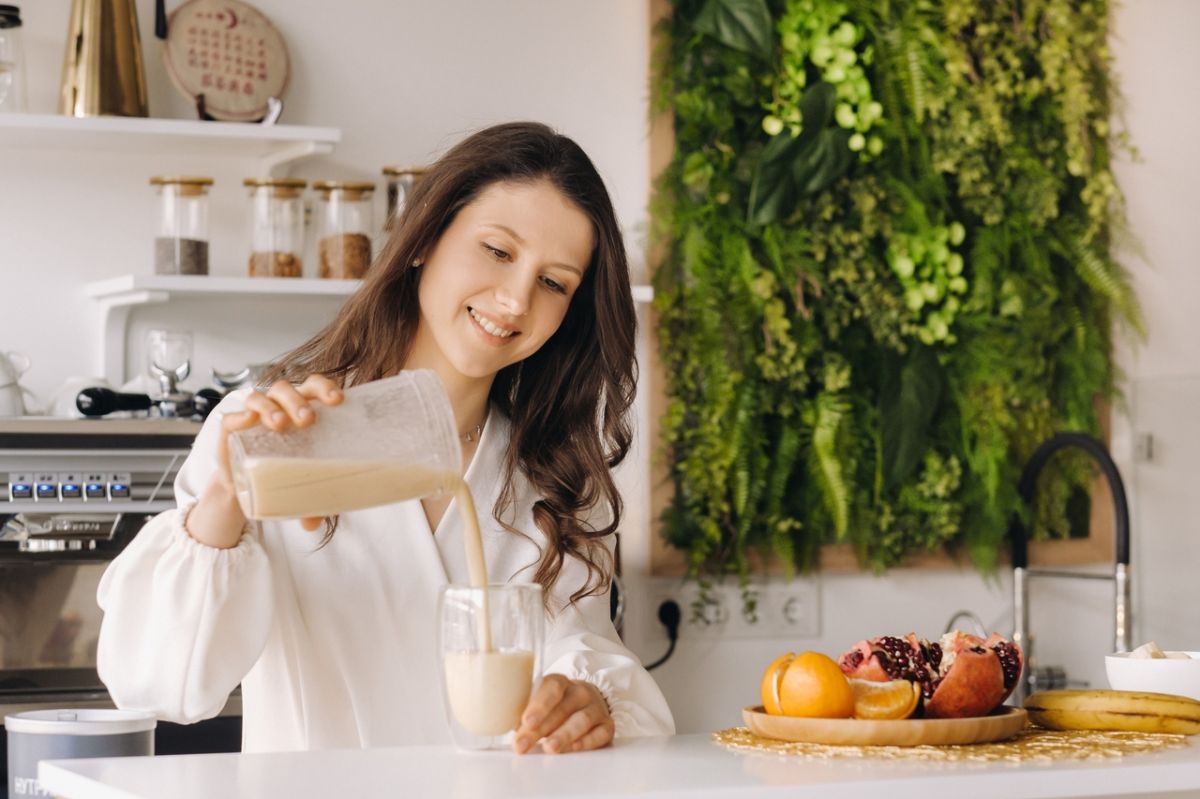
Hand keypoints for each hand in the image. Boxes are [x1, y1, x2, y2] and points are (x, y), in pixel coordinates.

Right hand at [187, 375, 342, 547]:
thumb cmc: (283, 471)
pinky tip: (247, 421)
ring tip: (280, 425)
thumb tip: (313, 524)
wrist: (245, 484)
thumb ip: (310, 502)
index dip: (325, 388)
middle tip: (308, 420)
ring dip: (271, 407)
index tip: (338, 401)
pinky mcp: (230, 428)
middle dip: (298, 401)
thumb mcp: (301, 486)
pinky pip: (232, 416)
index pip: (315, 387)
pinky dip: (240, 416)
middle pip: (287, 390)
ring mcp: (253, 415)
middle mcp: (278, 406)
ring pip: (261, 397)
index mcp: (303, 409)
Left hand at [512, 674, 613, 754]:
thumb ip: (522, 712)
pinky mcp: (606, 725)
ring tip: (550, 748)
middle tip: (523, 744)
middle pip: (562, 708)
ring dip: (564, 734)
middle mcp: (579, 692)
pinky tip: (574, 748)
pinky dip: (587, 741)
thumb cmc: (555, 707)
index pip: (551, 688)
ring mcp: (595, 708)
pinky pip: (600, 733)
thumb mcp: (538, 703)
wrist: (587, 704)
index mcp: (560, 683)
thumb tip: (500, 725)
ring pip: (582, 719)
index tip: (526, 721)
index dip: (539, 705)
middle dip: (541, 729)